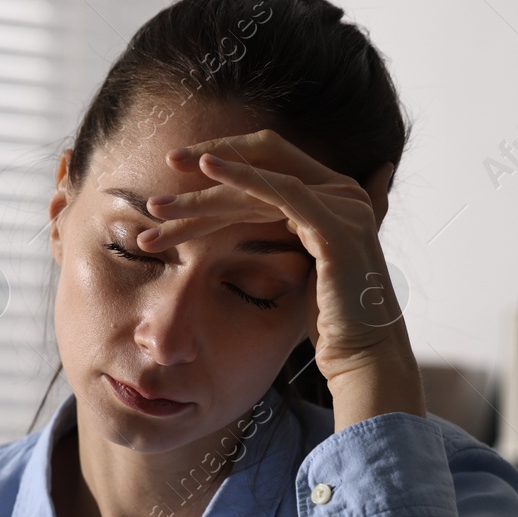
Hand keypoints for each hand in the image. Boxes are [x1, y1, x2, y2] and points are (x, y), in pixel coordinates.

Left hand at [133, 129, 420, 398]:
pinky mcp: (335, 225)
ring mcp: (341, 204)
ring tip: (157, 205)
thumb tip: (255, 239)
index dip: (225, 160)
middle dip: (208, 161)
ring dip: (204, 192)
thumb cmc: (325, 322)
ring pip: (261, 182)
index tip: (174, 172)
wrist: (361, 356)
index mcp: (330, 197)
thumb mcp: (296, 271)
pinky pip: (280, 193)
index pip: (271, 163)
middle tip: (163, 168)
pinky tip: (206, 168)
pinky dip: (242, 177)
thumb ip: (280, 241)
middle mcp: (340, 191)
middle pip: (264, 162)